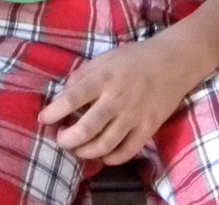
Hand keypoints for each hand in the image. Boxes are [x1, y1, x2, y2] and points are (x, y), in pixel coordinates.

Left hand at [38, 34, 211, 164]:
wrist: (174, 61)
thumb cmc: (135, 58)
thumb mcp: (104, 58)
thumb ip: (82, 76)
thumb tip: (62, 96)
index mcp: (104, 77)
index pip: (72, 98)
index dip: (54, 112)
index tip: (43, 119)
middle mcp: (118, 98)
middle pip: (87, 129)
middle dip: (67, 139)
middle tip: (61, 138)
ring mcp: (135, 115)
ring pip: (105, 145)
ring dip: (85, 151)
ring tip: (78, 148)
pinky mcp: (149, 127)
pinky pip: (127, 151)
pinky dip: (111, 158)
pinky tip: (102, 154)